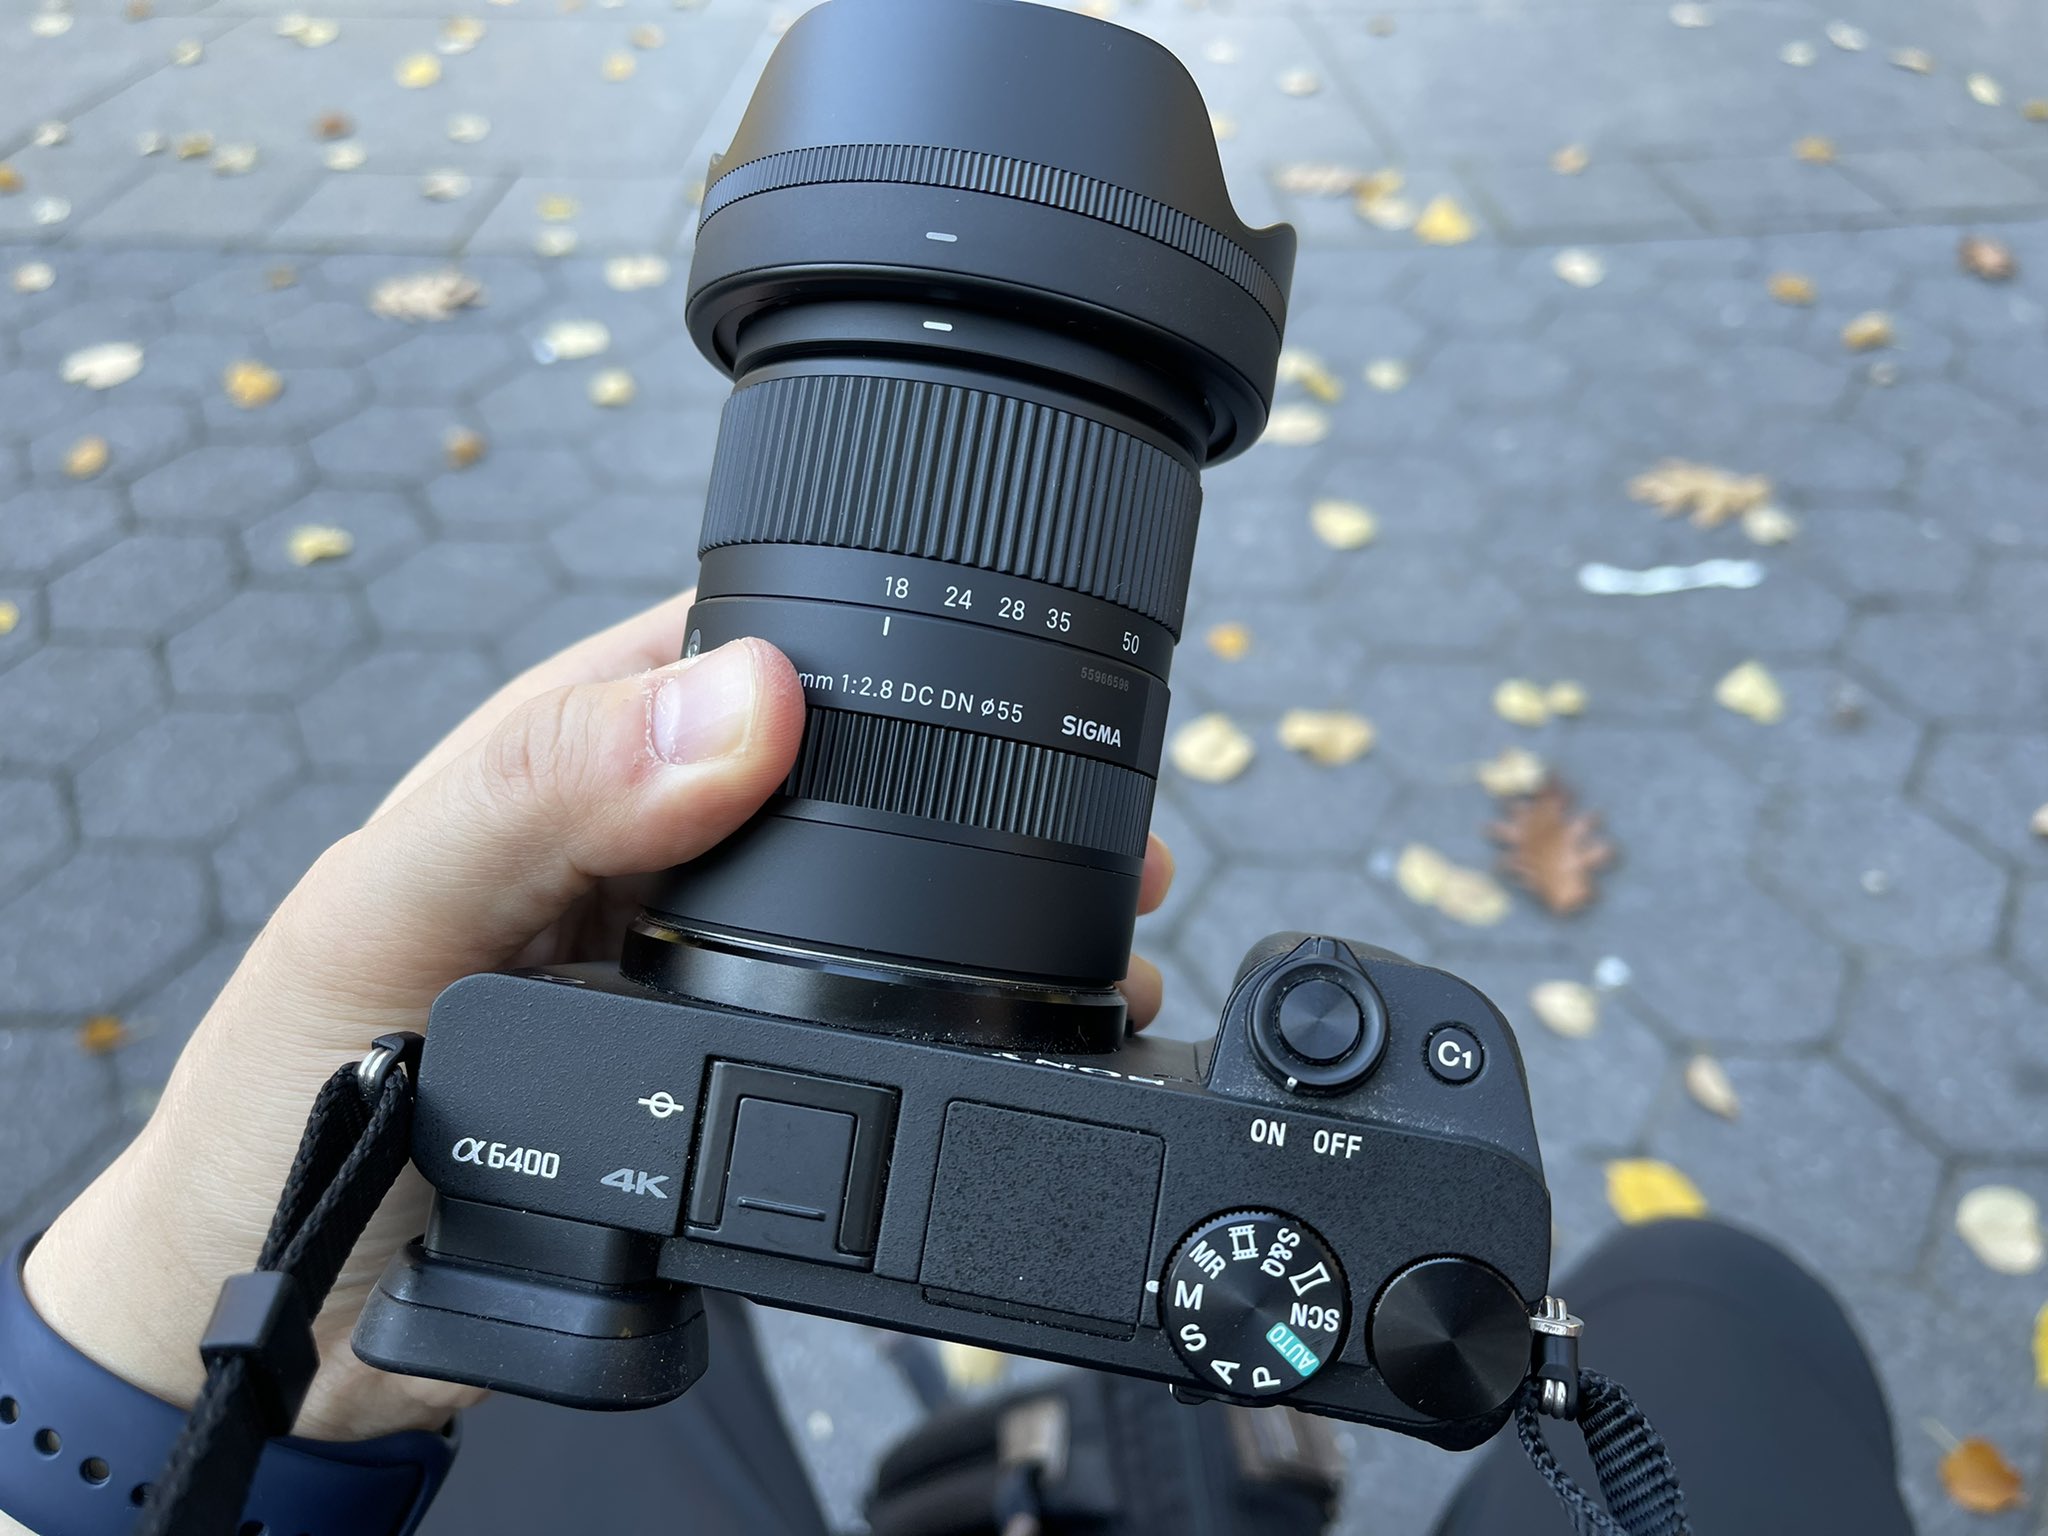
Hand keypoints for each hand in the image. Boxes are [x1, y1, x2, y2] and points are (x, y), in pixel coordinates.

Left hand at [20, 591, 1176, 1443]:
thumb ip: (540, 795)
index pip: (749, 648)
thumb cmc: (288, 1078)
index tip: (1005, 678)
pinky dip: (956, 1030)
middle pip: (848, 782)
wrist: (292, 1314)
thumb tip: (747, 705)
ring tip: (1104, 934)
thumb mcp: (389, 910)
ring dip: (994, 918)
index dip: (873, 646)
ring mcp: (702, 961)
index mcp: (577, 750)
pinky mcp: (733, 1076)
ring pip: (877, 909)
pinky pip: (864, 1030)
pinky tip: (1023, 1038)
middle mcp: (656, 843)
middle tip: (1103, 829)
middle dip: (980, 794)